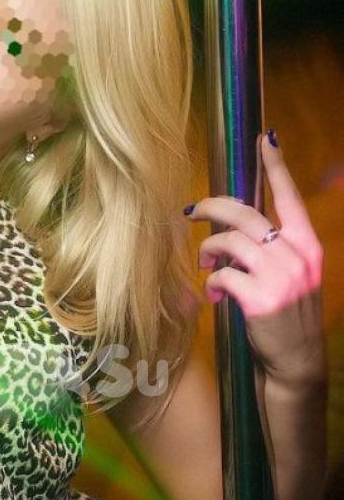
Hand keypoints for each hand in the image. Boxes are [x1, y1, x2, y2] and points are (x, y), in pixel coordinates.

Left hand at [187, 131, 325, 387]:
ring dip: (208, 251)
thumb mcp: (291, 278)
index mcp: (308, 245)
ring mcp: (280, 276)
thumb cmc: (286, 318)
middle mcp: (297, 255)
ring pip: (228, 242)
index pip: (291, 197)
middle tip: (191, 212)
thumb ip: (270, 252)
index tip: (265, 138)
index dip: (277, 166)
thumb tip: (231, 231)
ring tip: (206, 266)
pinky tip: (216, 296)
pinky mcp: (260, 298)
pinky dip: (212, 283)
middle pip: (246, 214)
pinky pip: (222, 275)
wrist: (295, 361)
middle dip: (212, 208)